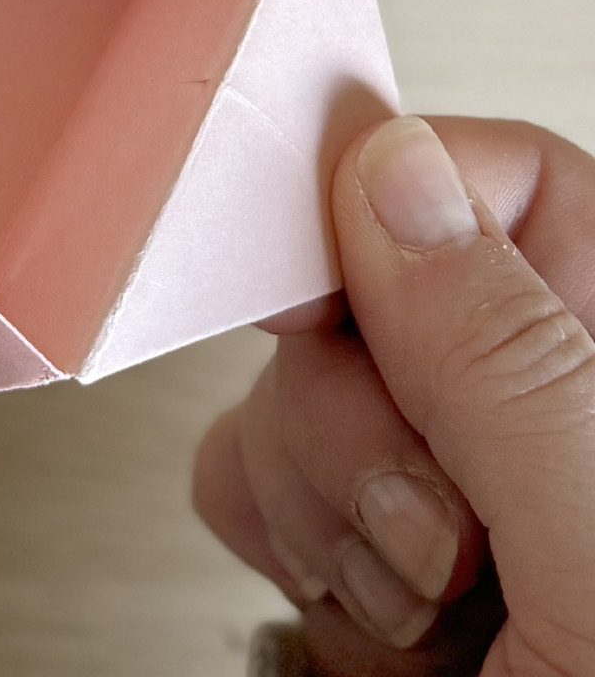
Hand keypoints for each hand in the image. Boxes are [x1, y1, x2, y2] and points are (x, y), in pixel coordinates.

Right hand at [195, 114, 594, 674]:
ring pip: (299, 387)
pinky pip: (256, 478)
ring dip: (320, 503)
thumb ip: (517, 366)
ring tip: (430, 618)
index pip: (519, 187)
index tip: (320, 274)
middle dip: (359, 414)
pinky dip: (283, 546)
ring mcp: (456, 486)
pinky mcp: (373, 545)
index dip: (407, 197)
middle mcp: (548, 419)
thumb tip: (395, 177)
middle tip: (438, 538)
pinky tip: (377, 628)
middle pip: (375, 291)